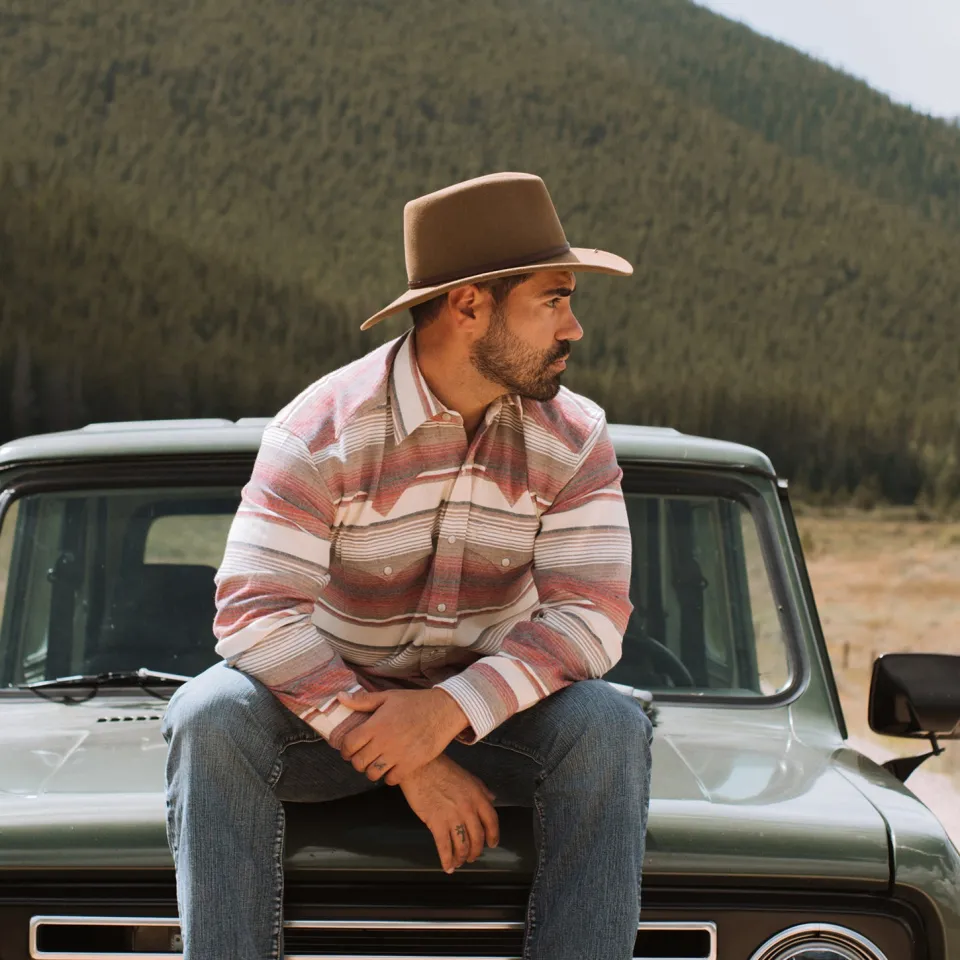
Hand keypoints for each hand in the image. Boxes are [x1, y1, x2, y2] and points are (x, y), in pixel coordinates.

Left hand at [337, 687, 468, 784]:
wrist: (443, 710)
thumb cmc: (415, 702)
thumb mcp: (388, 697)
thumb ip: (363, 700)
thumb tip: (340, 697)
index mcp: (376, 725)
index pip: (349, 744)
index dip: (345, 750)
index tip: (348, 750)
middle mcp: (384, 742)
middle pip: (359, 762)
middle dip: (357, 761)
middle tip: (362, 756)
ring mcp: (398, 755)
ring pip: (373, 774)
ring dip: (371, 770)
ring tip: (376, 763)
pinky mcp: (411, 764)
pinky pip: (391, 780)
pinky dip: (388, 777)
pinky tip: (391, 768)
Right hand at [399, 756, 498, 873]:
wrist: (420, 766)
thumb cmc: (441, 768)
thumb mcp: (467, 776)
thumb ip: (481, 789)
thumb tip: (492, 799)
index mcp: (477, 796)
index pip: (492, 821)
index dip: (493, 835)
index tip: (492, 844)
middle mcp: (468, 808)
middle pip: (478, 838)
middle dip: (476, 851)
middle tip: (472, 857)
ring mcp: (453, 817)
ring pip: (463, 845)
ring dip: (462, 857)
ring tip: (460, 862)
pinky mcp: (436, 823)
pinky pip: (444, 847)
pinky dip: (447, 860)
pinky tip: (447, 867)